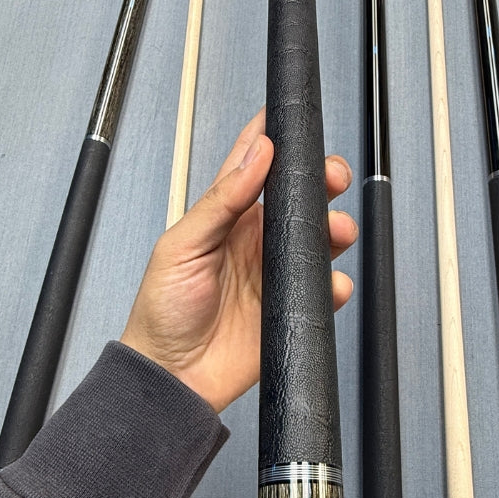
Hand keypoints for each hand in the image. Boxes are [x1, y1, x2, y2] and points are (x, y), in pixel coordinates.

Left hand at [121, 109, 357, 412]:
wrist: (171, 376)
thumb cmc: (162, 311)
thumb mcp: (181, 246)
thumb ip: (220, 200)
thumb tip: (255, 154)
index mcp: (226, 216)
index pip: (255, 165)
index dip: (276, 139)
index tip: (293, 121)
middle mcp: (255, 239)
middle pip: (300, 197)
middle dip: (323, 180)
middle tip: (332, 178)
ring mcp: (275, 272)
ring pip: (320, 238)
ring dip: (336, 228)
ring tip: (336, 231)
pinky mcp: (290, 307)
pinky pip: (325, 290)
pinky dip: (335, 284)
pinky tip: (329, 283)